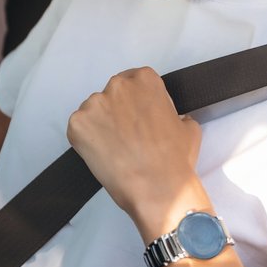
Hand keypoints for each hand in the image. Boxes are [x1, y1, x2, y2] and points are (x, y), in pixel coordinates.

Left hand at [66, 66, 206, 241]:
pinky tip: (102, 155)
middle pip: (112, 94)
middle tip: (126, 136)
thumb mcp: (189, 128)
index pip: (134, 80)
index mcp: (145, 79)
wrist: (156, 187)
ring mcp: (93, 104)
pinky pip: (79, 129)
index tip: (137, 116)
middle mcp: (117, 85)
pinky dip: (86, 141)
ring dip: (100, 125)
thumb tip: (173, 119)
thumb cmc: (175, 158)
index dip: (135, 100)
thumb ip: (176, 114)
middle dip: (117, 111)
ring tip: (114, 149)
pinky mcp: (77, 124)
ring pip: (94, 111)